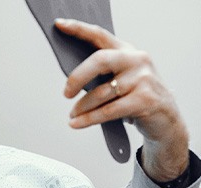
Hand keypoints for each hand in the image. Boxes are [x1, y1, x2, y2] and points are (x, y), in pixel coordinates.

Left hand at [55, 18, 188, 180]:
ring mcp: (143, 79)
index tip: (59, 25)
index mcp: (127, 51)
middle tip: (66, 93)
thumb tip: (70, 81)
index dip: (78, 29)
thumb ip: (102, 74)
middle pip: (100, 60)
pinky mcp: (145, 100)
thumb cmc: (137, 97)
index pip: (100, 35)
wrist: (167, 118)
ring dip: (82, 107)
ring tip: (72, 115)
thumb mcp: (122, 79)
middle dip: (77, 77)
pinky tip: (77, 123)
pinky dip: (89, 119)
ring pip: (101, 92)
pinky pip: (108, 110)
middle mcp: (136, 60)